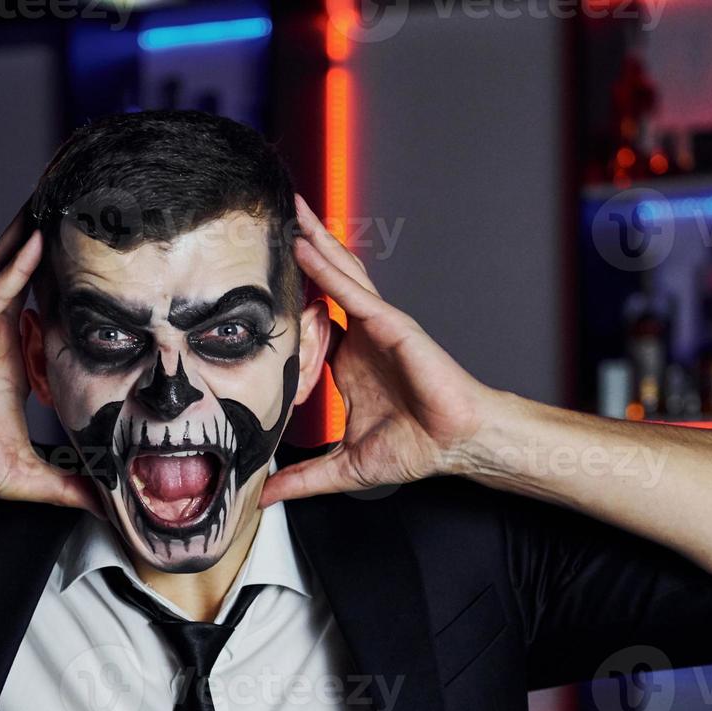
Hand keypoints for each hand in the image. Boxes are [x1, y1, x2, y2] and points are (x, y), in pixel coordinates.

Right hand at [0, 205, 99, 513]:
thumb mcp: (27, 473)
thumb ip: (68, 488)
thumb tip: (107, 508)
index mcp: (21, 358)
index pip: (60, 317)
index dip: (87, 295)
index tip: (122, 276)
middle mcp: (5, 333)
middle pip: (44, 282)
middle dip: (71, 252)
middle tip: (107, 218)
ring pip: (20, 273)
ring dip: (45, 240)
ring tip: (77, 203)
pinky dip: (18, 262)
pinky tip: (40, 237)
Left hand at [260, 194, 495, 506]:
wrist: (455, 444)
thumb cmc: (415, 447)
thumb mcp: (343, 467)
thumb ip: (302, 479)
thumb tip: (263, 497)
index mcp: (348, 361)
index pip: (311, 320)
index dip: (288, 297)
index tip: (256, 280)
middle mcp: (361, 336)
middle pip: (325, 282)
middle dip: (302, 249)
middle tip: (270, 220)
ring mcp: (377, 326)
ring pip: (341, 274)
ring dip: (315, 241)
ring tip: (290, 213)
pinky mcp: (392, 325)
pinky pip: (355, 293)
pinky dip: (330, 270)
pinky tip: (308, 247)